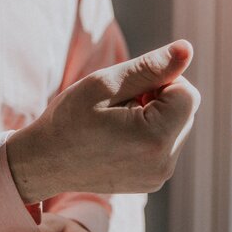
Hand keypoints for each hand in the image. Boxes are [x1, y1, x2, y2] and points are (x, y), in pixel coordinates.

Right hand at [7, 39, 200, 201]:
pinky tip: (118, 139)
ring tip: (116, 124)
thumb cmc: (69, 119)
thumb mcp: (105, 84)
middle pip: (185, 112)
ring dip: (154, 117)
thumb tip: (187, 49)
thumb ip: (150, 67)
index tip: (128, 91)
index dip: (160, 82)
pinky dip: (149, 135)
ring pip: (177, 128)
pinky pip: (166, 146)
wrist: (44, 162)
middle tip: (119, 106)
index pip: (187, 93)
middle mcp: (163, 164)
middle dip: (159, 100)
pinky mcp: (152, 182)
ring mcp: (158, 177)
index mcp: (154, 139)